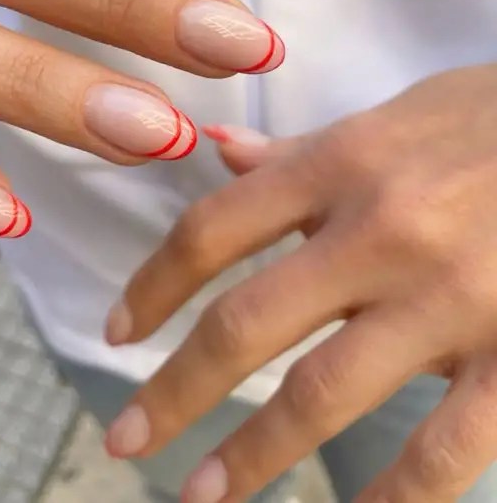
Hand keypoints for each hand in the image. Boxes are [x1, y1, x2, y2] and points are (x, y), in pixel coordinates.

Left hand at [106, 65, 496, 502]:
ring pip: (324, 395)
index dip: (153, 286)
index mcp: (343, 164)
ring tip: (199, 497)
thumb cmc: (495, 118)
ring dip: (252, 455)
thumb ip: (304, 147)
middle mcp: (380, 231)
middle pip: (246, 324)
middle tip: (126, 438)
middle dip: (176, 390)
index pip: (213, 231)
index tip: (119, 330)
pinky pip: (445, 448)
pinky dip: (395, 498)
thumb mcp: (395, 114)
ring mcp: (447, 299)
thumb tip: (223, 153)